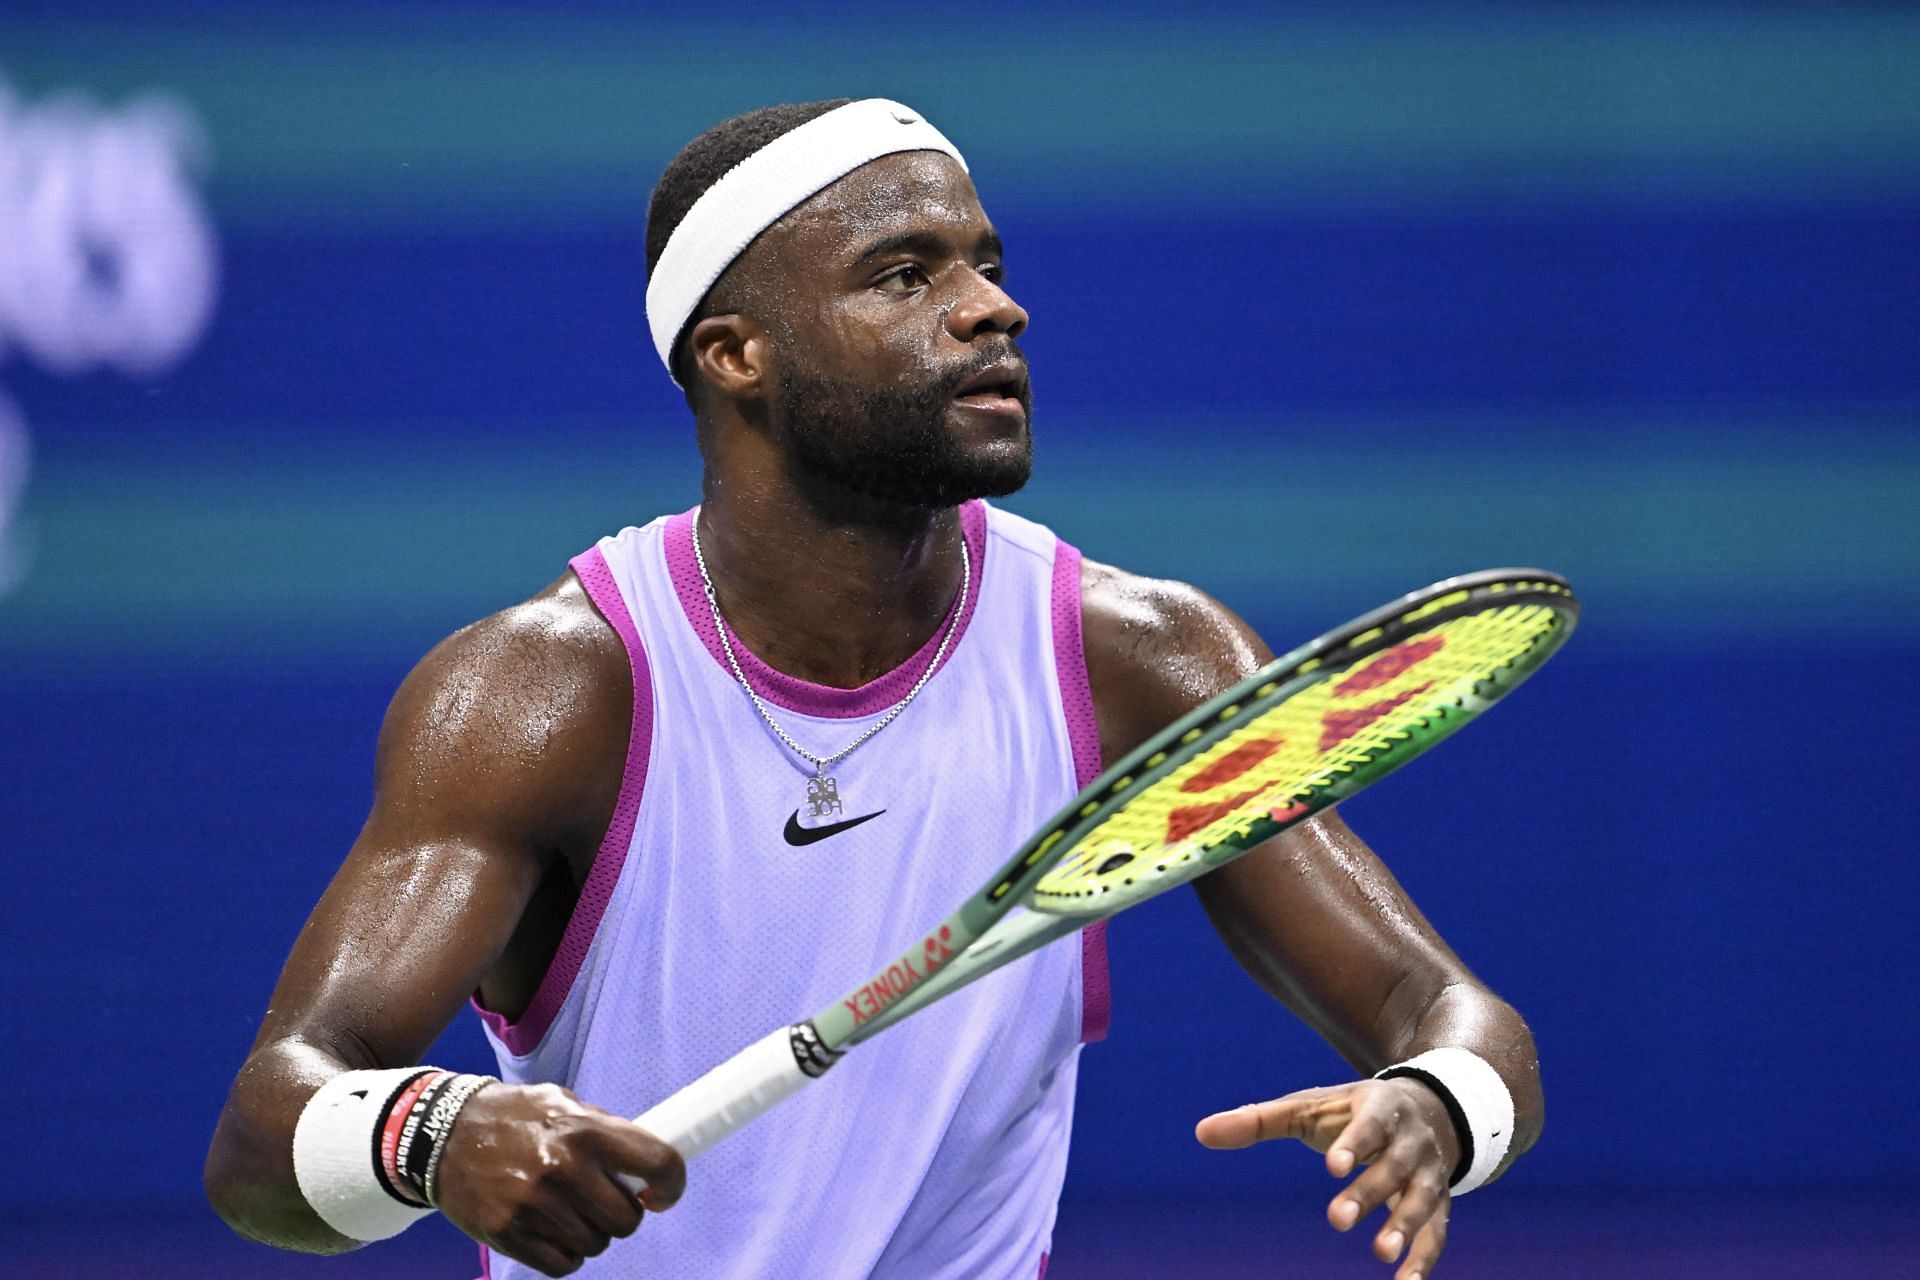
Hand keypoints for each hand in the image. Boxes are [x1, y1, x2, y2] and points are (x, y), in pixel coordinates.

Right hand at [435, 1082, 686, 1277]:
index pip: (658, 1163)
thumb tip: (645, 1164)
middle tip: (601, 1200)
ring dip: (590, 1234)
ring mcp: (535, 1204)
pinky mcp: (509, 1233)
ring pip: (596, 1245)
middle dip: (621, 1215)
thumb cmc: (513, 1116)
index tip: (659, 1195)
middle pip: (627, 1219)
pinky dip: (565, 1255)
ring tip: (568, 1210)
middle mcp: (564, 1168)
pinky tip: (553, 1232)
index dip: (671, 1185)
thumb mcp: (562, 1102)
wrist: (441, 1134)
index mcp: (585, 1130)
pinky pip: (563, 1265)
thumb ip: (604, 1129)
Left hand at [1196, 1078, 1459, 1279]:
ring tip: (1380, 1253)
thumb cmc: (1350, 1110)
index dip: (1354, 1145)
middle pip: (1394, 1167)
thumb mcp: (1308, 1107)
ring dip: (1404, 1227)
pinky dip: (1424, 1259)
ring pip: (1421, 1201)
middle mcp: (1412, 1141)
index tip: (1332, 1165)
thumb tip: (1201, 1132)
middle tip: (1337, 1219)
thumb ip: (1259, 1121)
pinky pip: (1437, 1234)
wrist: (1429, 1107)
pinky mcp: (1440, 1203)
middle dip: (1368, 1192)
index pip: (1370, 1126)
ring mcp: (1430, 1173)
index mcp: (1381, 1108)